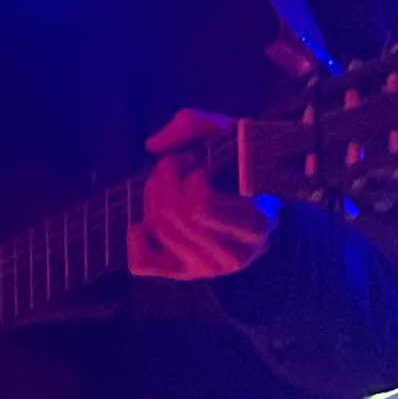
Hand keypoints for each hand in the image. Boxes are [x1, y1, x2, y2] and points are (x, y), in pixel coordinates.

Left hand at [130, 108, 273, 280]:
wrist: (260, 213)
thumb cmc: (244, 169)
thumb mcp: (230, 136)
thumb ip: (194, 124)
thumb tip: (153, 146)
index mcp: (253, 225)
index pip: (201, 207)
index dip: (190, 177)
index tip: (199, 163)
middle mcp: (231, 256)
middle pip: (173, 215)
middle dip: (165, 179)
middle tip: (176, 165)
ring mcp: (205, 269)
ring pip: (158, 229)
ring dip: (153, 196)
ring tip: (167, 183)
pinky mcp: (181, 273)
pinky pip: (142, 262)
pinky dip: (137, 237)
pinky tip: (147, 220)